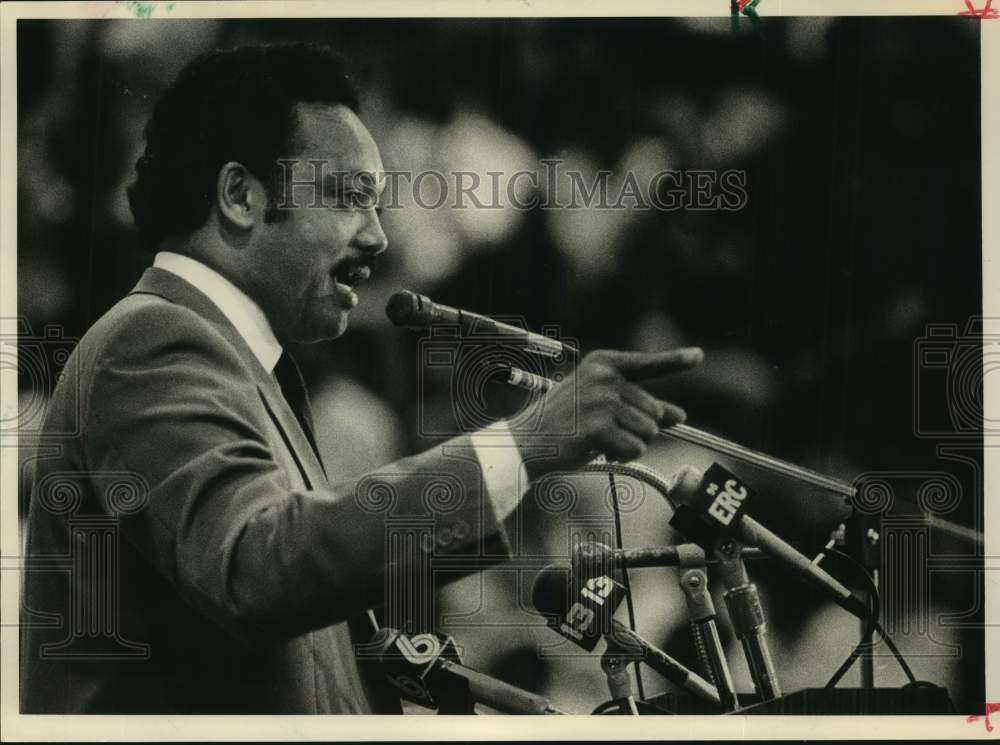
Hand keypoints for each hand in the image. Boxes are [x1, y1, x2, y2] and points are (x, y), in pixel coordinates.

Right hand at [511, 347, 703, 479]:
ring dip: (632, 444)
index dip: (676, 360)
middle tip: (610, 433)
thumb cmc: (564, 422)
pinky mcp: (598, 427)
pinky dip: (623, 456)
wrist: (527, 440)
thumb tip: (680, 415)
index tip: (698, 356)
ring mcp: (601, 401)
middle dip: (641, 428)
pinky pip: (634, 449)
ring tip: (602, 441)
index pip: (647, 364)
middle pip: (654, 410)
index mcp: (603, 363)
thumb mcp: (601, 405)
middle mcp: (604, 377)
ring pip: (648, 432)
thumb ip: (640, 405)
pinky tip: (599, 451)